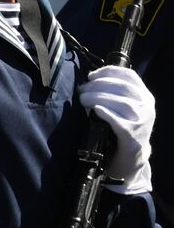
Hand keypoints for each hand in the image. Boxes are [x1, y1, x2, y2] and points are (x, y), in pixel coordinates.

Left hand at [79, 65, 153, 192]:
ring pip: (121, 103)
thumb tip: (88, 81)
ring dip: (98, 98)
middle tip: (82, 90)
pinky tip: (95, 110)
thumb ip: (114, 92)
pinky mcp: (132, 136)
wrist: (132, 155)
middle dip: (98, 85)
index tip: (91, 75)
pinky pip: (118, 121)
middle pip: (123, 88)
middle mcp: (147, 107)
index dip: (109, 71)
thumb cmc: (123, 126)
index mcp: (145, 96)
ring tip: (83, 99)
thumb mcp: (125, 106)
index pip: (130, 76)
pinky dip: (105, 113)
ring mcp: (142, 122)